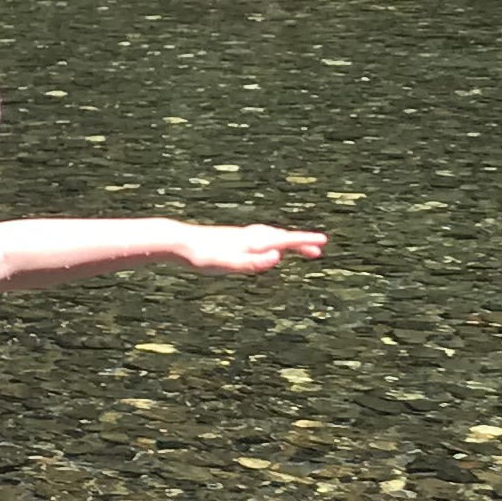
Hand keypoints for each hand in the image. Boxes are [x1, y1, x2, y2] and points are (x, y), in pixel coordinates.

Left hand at [176, 223, 325, 275]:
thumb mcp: (226, 264)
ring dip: (285, 240)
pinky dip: (269, 240)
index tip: (323, 241)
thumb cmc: (200, 256)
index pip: (284, 241)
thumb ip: (252, 263)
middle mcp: (248, 236)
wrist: (178, 242)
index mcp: (251, 242)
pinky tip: (264, 247)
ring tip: (296, 247)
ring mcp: (239, 237)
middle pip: (280, 237)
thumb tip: (277, 257)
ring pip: (269, 236)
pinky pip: (258, 238)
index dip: (304, 241)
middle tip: (318, 250)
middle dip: (300, 242)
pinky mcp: (230, 239)